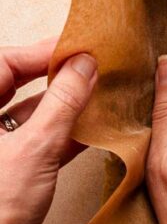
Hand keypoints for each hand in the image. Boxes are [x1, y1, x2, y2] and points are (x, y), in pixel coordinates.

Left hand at [0, 39, 97, 223]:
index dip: (44, 53)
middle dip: (57, 78)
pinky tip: (92, 132)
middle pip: (17, 85)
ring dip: (64, 109)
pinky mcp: (7, 174)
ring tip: (100, 99)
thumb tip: (83, 66)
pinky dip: (62, 137)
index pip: (6, 62)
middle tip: (93, 69)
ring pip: (29, 116)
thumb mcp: (36, 147)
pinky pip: (36, 144)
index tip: (80, 49)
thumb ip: (62, 103)